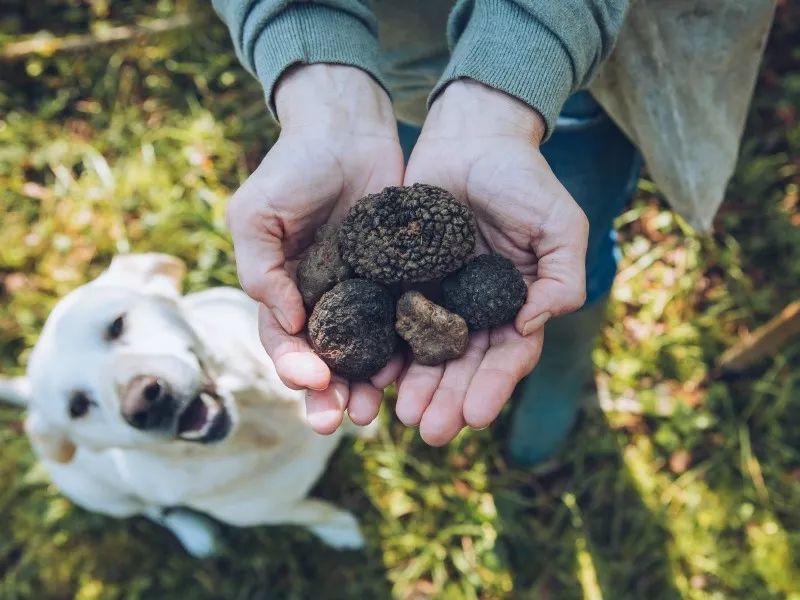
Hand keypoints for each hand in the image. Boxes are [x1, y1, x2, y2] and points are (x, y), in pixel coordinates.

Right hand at [227, 64, 403, 433]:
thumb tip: (289, 323)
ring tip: (375, 413)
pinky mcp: (399, 280)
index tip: (311, 380)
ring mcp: (362, 293)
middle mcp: (322, 300)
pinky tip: (407, 373)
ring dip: (364, 385)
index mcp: (283, 291)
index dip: (293, 365)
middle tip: (338, 422)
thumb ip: (260, 269)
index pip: (283, 340)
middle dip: (327, 394)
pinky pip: (400, 322)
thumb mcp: (257, 214)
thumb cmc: (293, 167)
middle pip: (323, 359)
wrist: (347, 129)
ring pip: (363, 352)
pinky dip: (402, 351)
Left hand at [397, 80, 588, 445]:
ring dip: (416, 386)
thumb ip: (562, 276)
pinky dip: (385, 349)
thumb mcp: (560, 223)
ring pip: (425, 352)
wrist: (471, 137)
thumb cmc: (523, 178)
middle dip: (448, 399)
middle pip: (462, 365)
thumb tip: (533, 325)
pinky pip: (391, 319)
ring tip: (400, 415)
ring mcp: (437, 296)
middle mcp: (475, 309)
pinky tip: (374, 375)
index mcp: (515, 304)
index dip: (492, 387)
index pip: (507, 356)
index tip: (474, 416)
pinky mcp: (401, 278)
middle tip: (430, 431)